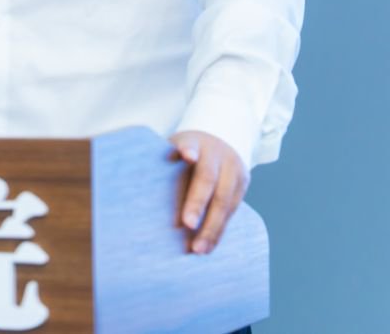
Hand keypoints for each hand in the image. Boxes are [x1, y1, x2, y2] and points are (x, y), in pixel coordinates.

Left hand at [169, 130, 248, 254]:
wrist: (221, 139)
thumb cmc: (187, 153)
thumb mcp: (176, 151)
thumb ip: (167, 169)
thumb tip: (145, 205)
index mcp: (194, 141)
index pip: (190, 144)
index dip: (188, 150)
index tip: (188, 156)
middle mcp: (216, 153)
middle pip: (208, 178)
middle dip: (198, 203)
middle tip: (187, 225)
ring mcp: (233, 168)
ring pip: (225, 199)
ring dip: (211, 227)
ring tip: (198, 249)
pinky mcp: (243, 183)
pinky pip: (233, 210)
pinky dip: (219, 230)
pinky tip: (209, 246)